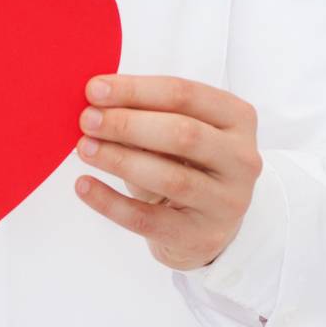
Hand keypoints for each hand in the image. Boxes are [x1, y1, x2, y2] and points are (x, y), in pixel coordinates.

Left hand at [72, 73, 261, 270]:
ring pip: (169, 177)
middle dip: (127, 124)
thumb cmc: (188, 165)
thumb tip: (97, 101)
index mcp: (238, 118)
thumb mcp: (179, 131)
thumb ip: (148, 113)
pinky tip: (84, 186)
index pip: (185, 94)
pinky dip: (111, 202)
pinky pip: (149, 219)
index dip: (136, 90)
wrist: (208, 226)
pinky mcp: (201, 237)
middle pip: (182, 133)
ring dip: (119, 159)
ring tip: (84, 149)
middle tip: (87, 120)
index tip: (94, 89)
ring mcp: (226, 202)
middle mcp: (241, 159)